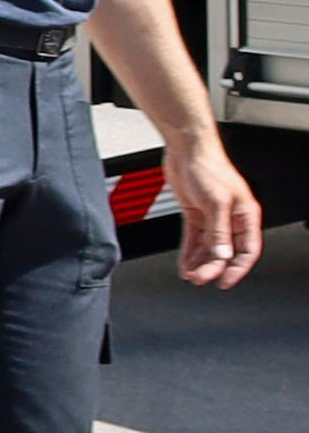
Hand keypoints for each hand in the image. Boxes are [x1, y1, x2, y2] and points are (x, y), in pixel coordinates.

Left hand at [167, 138, 264, 287]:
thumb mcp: (217, 201)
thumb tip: (222, 254)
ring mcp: (212, 217)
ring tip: (190, 275)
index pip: (247, 250)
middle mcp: (230, 218)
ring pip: (209, 248)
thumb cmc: (208, 167)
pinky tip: (184, 264)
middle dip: (212, 268)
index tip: (225, 282)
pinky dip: (189, 253)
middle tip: (200, 279)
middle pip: (225, 252)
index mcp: (245, 214)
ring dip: (200, 263)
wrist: (186, 151)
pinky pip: (194, 239)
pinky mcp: (196, 213)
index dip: (237, 268)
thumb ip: (219, 230)